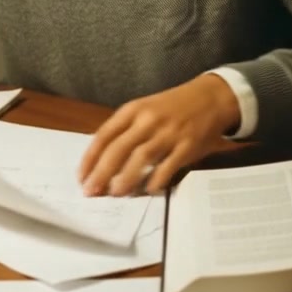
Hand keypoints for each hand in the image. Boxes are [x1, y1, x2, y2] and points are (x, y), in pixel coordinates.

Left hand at [78, 74, 240, 196]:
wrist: (210, 97)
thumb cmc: (171, 107)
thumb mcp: (144, 110)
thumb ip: (126, 132)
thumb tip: (102, 164)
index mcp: (133, 110)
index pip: (104, 135)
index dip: (90, 158)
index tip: (81, 177)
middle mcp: (147, 120)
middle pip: (118, 149)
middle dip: (102, 174)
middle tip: (91, 192)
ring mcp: (168, 133)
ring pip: (140, 158)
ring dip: (125, 179)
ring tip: (116, 194)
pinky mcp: (187, 146)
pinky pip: (167, 167)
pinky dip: (155, 181)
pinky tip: (148, 191)